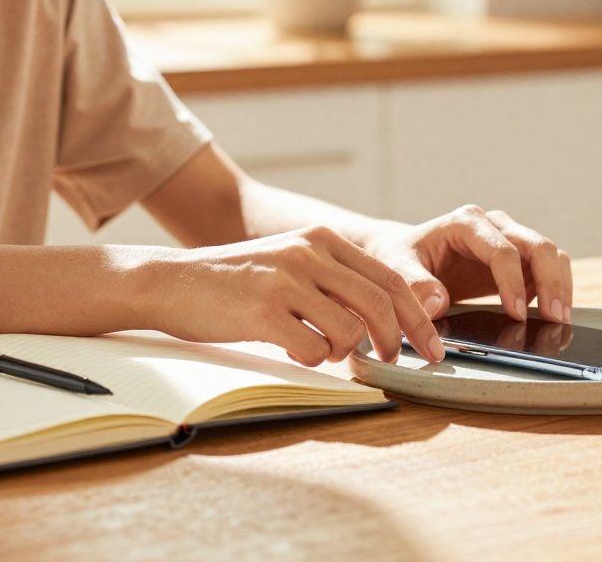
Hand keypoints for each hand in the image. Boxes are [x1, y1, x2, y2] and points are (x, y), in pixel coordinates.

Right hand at [149, 226, 445, 364]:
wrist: (170, 281)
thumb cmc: (235, 282)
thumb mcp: (291, 263)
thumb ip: (333, 281)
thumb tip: (383, 321)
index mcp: (321, 239)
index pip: (388, 278)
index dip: (416, 316)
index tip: (431, 346)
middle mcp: (309, 252)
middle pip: (380, 303)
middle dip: (398, 340)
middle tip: (396, 361)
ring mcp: (286, 279)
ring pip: (349, 330)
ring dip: (343, 352)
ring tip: (318, 348)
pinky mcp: (263, 310)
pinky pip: (313, 349)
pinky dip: (310, 360)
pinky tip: (290, 349)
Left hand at [365, 205, 572, 323]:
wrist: (404, 253)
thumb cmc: (400, 258)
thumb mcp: (397, 269)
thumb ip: (414, 284)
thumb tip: (436, 302)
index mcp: (465, 223)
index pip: (502, 250)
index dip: (512, 283)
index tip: (516, 315)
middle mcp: (493, 225)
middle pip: (537, 246)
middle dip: (550, 282)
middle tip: (553, 318)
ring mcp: (509, 238)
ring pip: (550, 254)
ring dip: (559, 285)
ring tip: (559, 319)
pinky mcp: (517, 258)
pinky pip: (548, 268)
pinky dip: (555, 288)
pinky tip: (551, 314)